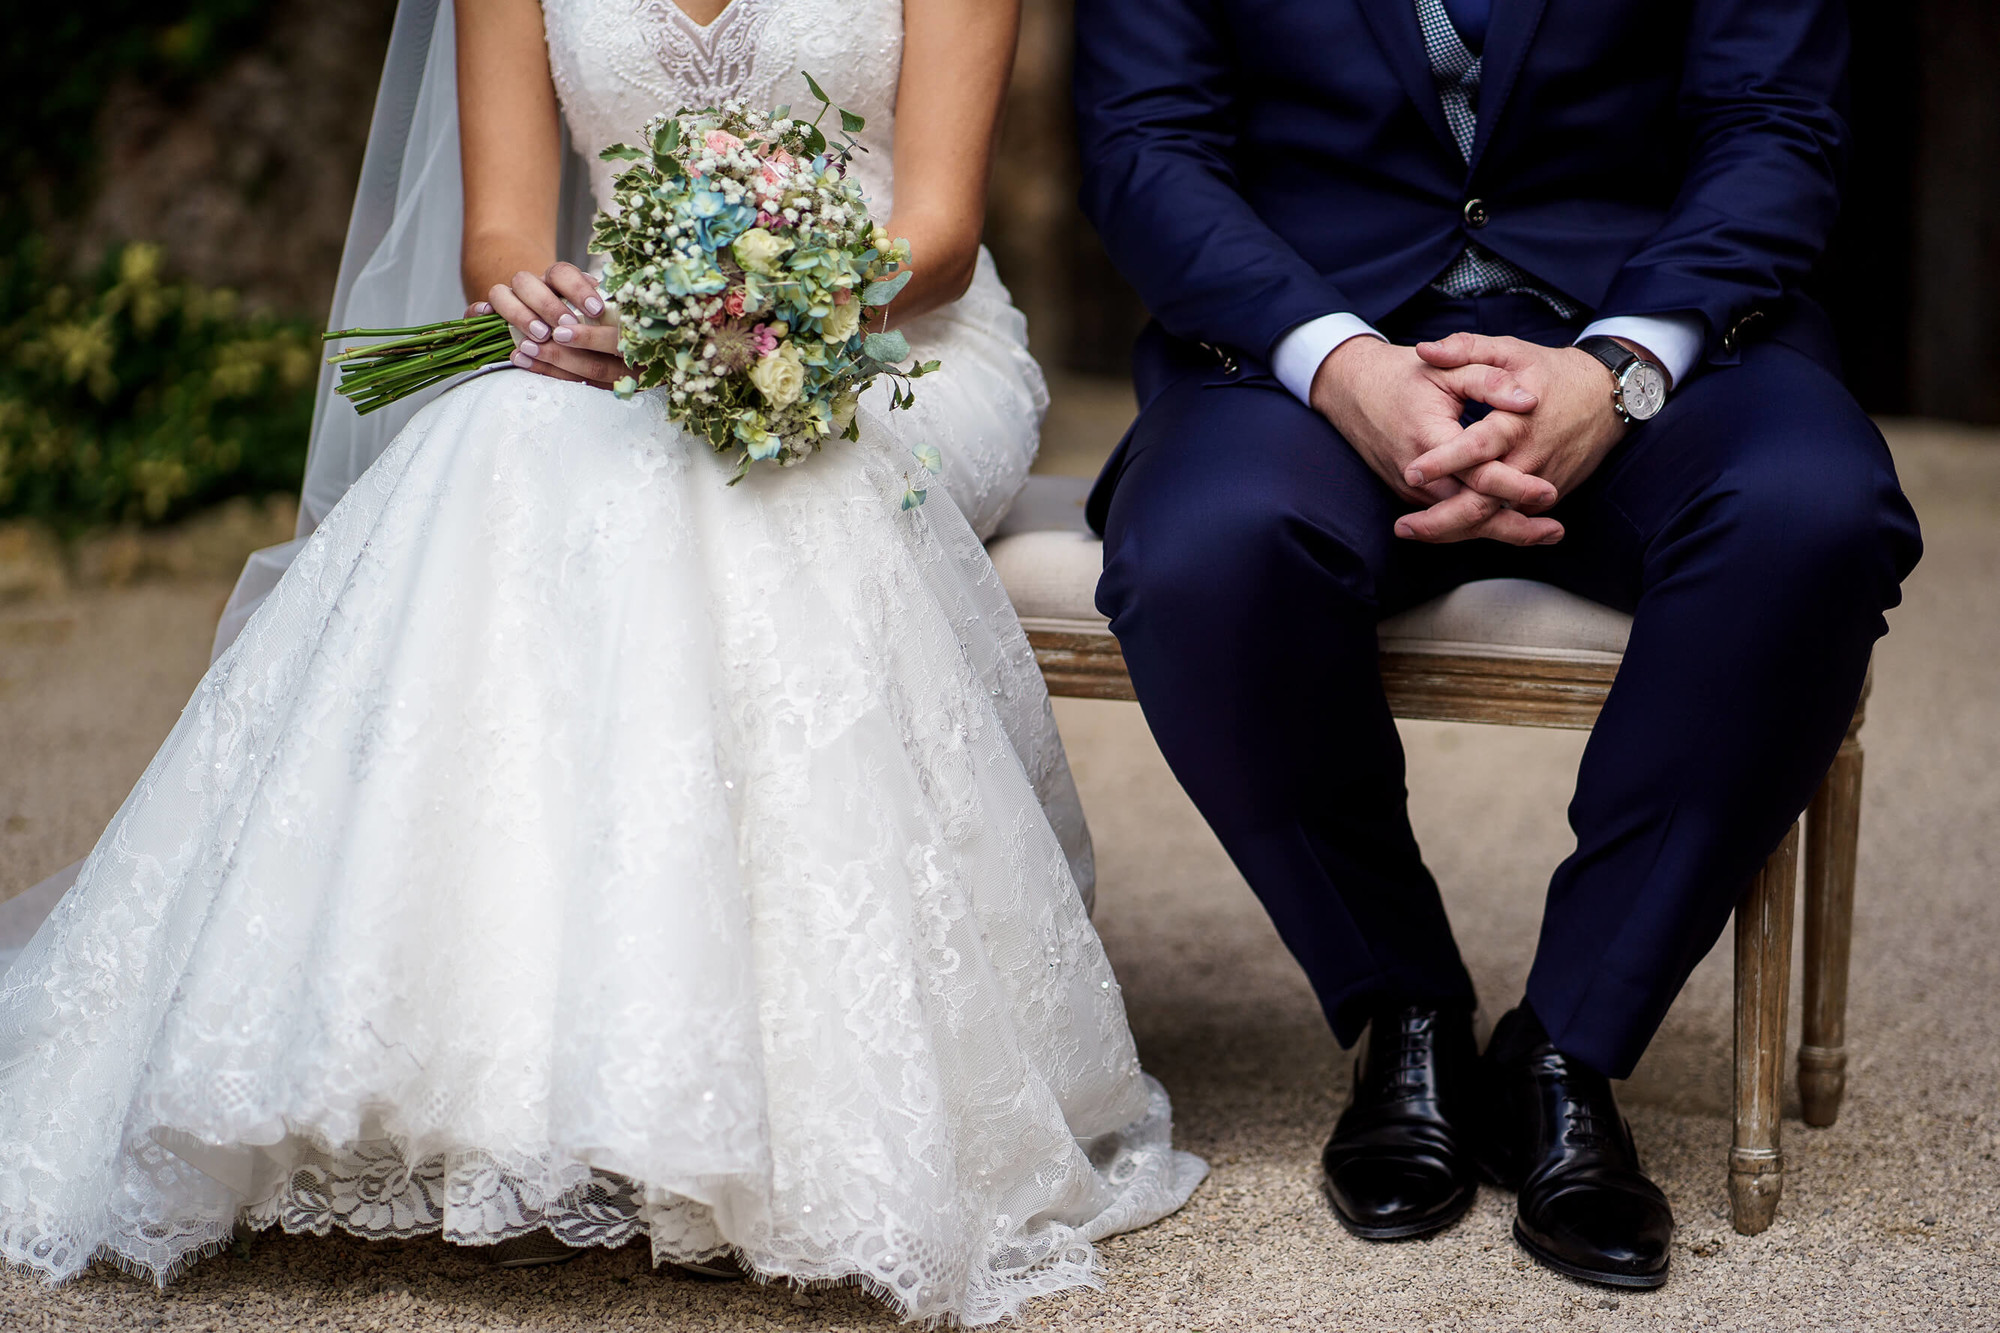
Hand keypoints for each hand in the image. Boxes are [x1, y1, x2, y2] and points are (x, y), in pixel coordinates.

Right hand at [469, 262, 630, 388]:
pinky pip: (474, 309)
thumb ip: (597, 315)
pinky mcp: (484, 316)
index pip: (562, 272)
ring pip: (500, 292)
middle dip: (548, 304)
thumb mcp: (588, 322)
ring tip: (540, 334)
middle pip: (528, 281)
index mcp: (553, 283)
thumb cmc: (571, 330)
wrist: (533, 325)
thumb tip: (616, 313)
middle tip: (565, 326)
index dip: (577, 287)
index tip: (595, 310)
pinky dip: (478, 312)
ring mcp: (504, 299)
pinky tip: (488, 317)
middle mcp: (528, 287)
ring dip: (519, 312)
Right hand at [1309, 336, 1563, 545]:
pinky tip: (1512, 526)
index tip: (1549, 492)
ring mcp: (1411, 490)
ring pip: (1459, 523)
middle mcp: (1418, 475)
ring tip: (1545, 534)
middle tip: (1556, 532)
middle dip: (1514, 528)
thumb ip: (1489, 380)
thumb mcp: (1447, 368)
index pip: (1477, 474)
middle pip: (1470, 514)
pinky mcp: (1411, 494)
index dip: (1514, 485)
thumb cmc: (1403, 375)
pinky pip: (1448, 517)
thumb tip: (1529, 401)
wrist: (1352, 390)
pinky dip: (1480, 525)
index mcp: (1430, 439)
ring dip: (1502, 532)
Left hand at [1392, 334, 1631, 541]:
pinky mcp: (1549, 495)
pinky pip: (1511, 517)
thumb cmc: (1552, 372)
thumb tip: (1424, 349)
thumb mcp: (1511, 350)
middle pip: (1483, 501)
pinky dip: (1479, 527)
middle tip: (1402, 527)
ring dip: (1455, 530)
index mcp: (1516, 422)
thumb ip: (1466, 348)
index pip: (1478, 448)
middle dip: (1442, 519)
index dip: (1444, 462)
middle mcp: (1529, 459)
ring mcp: (1541, 482)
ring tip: (1414, 532)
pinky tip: (1445, 531)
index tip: (1411, 472)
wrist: (1607, 398)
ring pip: (1495, 517)